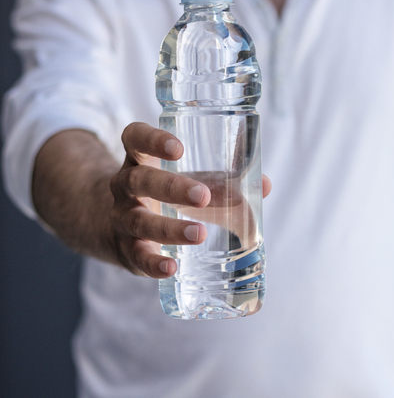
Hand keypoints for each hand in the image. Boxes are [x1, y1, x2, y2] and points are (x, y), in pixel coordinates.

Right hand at [109, 122, 269, 277]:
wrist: (116, 227)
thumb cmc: (164, 195)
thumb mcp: (186, 179)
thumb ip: (223, 179)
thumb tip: (264, 184)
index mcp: (140, 159)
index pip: (135, 138)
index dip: (152, 139)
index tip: (178, 148)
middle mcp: (125, 186)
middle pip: (139, 180)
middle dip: (171, 187)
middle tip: (203, 196)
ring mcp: (122, 218)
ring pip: (140, 220)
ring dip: (171, 228)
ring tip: (201, 233)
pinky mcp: (127, 249)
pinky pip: (137, 257)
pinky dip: (154, 263)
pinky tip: (171, 268)